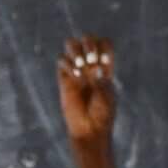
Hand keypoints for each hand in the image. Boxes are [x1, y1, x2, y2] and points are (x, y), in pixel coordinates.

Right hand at [57, 35, 118, 150]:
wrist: (89, 128)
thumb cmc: (102, 113)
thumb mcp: (106, 95)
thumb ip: (99, 79)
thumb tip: (92, 66)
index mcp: (105, 66)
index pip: (104, 43)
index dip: (103, 46)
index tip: (104, 62)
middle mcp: (90, 64)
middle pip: (87, 39)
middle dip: (89, 44)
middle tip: (91, 59)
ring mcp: (76, 69)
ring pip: (71, 45)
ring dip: (76, 51)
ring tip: (82, 65)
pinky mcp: (64, 78)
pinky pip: (61, 60)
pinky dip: (69, 64)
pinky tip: (76, 77)